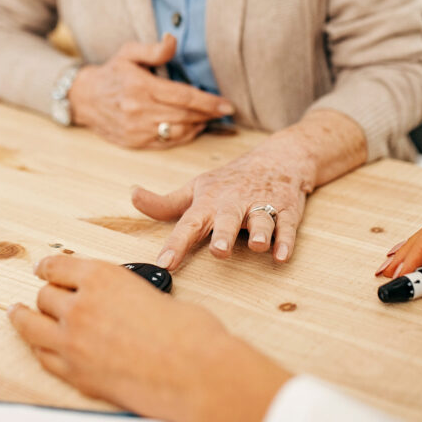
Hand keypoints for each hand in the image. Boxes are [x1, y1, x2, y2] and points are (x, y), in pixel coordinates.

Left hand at [8, 256, 291, 421]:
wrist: (195, 374)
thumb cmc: (189, 334)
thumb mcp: (157, 294)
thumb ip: (129, 294)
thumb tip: (127, 303)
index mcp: (103, 277)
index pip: (60, 266)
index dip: (48, 266)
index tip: (43, 267)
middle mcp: (81, 306)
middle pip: (45, 296)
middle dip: (46, 296)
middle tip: (46, 296)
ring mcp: (74, 342)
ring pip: (32, 326)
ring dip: (25, 318)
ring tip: (18, 314)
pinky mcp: (76, 374)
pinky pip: (44, 358)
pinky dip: (40, 350)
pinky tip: (40, 347)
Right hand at [68, 34, 234, 148]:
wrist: (84, 99)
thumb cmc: (112, 73)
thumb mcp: (129, 52)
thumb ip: (154, 50)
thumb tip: (173, 40)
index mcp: (141, 87)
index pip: (183, 97)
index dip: (209, 102)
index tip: (227, 105)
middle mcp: (139, 111)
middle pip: (185, 115)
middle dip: (208, 114)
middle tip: (224, 111)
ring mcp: (137, 129)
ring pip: (178, 131)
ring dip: (199, 126)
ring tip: (210, 118)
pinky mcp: (135, 142)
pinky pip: (167, 143)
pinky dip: (184, 136)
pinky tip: (192, 128)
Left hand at [133, 134, 317, 270]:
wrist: (278, 158)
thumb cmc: (230, 181)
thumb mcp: (196, 188)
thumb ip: (165, 202)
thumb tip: (133, 195)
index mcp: (209, 202)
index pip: (189, 223)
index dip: (176, 244)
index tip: (164, 263)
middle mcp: (234, 203)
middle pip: (228, 219)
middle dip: (224, 234)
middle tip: (220, 250)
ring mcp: (262, 205)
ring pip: (262, 219)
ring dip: (260, 232)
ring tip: (258, 245)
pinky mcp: (286, 210)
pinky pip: (288, 226)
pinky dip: (286, 240)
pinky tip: (282, 254)